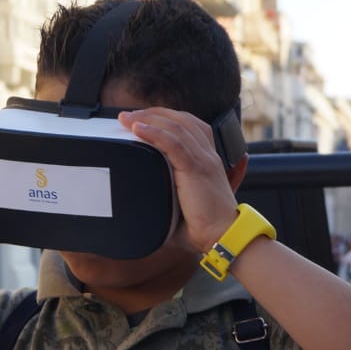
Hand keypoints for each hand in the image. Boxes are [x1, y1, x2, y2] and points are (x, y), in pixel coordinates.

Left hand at [119, 108, 238, 252]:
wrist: (223, 236)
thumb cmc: (206, 227)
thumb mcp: (187, 203)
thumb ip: (170, 195)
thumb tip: (143, 201)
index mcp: (209, 160)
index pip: (190, 125)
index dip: (166, 118)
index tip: (142, 120)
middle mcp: (209, 155)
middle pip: (181, 120)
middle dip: (153, 113)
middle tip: (128, 116)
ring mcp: (204, 160)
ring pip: (176, 127)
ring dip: (148, 119)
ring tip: (126, 119)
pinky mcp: (197, 169)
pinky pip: (174, 143)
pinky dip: (154, 133)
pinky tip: (137, 129)